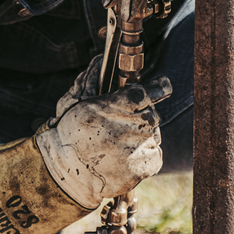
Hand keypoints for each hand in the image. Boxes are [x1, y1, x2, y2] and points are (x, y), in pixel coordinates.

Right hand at [37, 69, 172, 208]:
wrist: (69, 173)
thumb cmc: (71, 134)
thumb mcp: (80, 102)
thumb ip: (93, 81)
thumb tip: (99, 60)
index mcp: (121, 104)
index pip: (150, 91)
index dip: (160, 87)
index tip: (164, 85)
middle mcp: (136, 123)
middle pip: (151, 115)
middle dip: (142, 118)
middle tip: (123, 128)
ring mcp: (143, 145)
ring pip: (153, 135)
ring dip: (141, 138)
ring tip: (120, 147)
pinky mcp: (147, 164)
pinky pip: (154, 153)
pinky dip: (144, 155)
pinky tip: (127, 158)